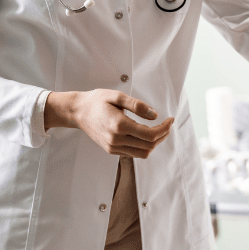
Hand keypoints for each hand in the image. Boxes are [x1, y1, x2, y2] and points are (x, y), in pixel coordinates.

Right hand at [46, 89, 173, 157]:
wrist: (78, 112)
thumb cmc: (97, 101)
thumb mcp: (118, 96)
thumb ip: (138, 106)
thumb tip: (155, 116)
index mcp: (119, 126)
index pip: (150, 135)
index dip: (164, 128)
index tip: (170, 119)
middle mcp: (116, 140)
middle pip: (149, 146)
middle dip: (162, 135)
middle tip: (167, 124)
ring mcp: (113, 147)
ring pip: (143, 153)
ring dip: (155, 143)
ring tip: (159, 130)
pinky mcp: (111, 150)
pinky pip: (134, 153)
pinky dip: (144, 146)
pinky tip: (145, 134)